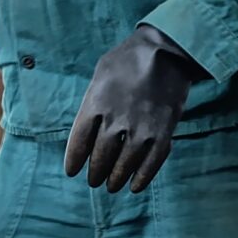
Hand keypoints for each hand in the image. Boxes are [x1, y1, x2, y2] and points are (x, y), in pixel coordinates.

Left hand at [63, 24, 199, 191]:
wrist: (166, 50)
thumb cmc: (128, 58)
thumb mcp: (100, 74)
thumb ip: (92, 101)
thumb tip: (87, 125)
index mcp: (96, 104)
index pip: (79, 142)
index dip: (74, 160)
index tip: (72, 171)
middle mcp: (116, 120)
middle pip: (100, 157)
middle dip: (95, 173)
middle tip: (94, 181)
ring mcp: (141, 129)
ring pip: (124, 165)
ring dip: (116, 179)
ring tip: (112, 186)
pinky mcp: (163, 133)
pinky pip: (150, 163)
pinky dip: (142, 178)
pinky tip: (135, 186)